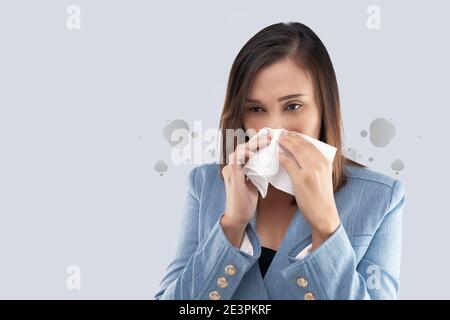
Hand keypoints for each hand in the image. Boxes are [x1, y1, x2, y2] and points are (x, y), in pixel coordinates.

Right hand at [221, 131, 271, 246]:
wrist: (239, 216)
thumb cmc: (247, 202)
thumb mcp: (256, 182)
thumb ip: (259, 171)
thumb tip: (273, 161)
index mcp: (238, 167)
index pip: (248, 150)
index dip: (259, 143)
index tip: (273, 139)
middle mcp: (233, 166)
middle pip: (244, 147)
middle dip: (258, 140)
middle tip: (272, 137)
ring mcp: (230, 170)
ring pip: (240, 149)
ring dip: (254, 144)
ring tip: (267, 142)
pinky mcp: (231, 175)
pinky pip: (236, 158)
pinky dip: (246, 154)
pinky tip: (256, 154)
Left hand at [277, 131, 340, 249]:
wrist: (324, 214)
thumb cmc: (321, 197)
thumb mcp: (323, 177)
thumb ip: (315, 165)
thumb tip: (301, 156)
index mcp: (325, 161)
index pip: (309, 143)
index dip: (297, 137)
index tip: (289, 134)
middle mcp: (319, 163)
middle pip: (301, 144)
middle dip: (288, 138)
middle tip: (279, 135)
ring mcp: (311, 171)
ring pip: (294, 151)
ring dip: (283, 144)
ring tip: (274, 141)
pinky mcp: (301, 179)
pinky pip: (287, 162)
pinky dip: (280, 156)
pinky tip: (274, 154)